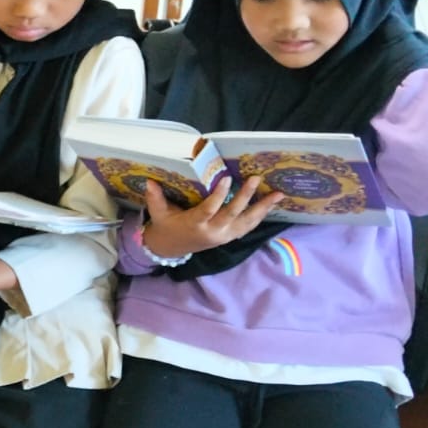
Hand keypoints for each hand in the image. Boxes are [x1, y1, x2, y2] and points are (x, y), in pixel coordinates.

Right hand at [140, 176, 284, 258]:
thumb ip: (155, 198)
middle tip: (255, 179)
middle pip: (232, 214)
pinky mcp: (230, 237)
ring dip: (262, 208)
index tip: (227, 179)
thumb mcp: (158, 213)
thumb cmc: (166, 227)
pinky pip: (248, 227)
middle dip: (245, 197)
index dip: (218, 195)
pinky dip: (260, 216)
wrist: (171, 249)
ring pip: (246, 222)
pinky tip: (271, 204)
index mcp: (195, 224)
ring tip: (278, 194)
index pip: (209, 209)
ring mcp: (224, 236)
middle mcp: (213, 232)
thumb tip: (150, 182)